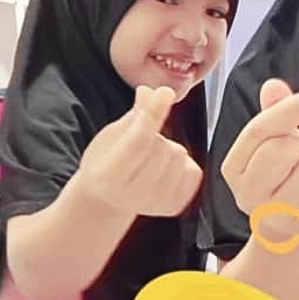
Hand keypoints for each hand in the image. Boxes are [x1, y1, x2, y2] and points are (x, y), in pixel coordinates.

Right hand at [75, 85, 202, 217]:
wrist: (108, 200)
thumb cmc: (104, 164)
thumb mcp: (109, 136)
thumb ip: (134, 116)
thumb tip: (150, 92)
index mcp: (109, 177)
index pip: (139, 140)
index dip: (154, 113)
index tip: (165, 92)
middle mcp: (133, 195)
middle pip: (163, 147)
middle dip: (156, 134)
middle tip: (140, 142)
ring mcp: (156, 204)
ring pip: (180, 155)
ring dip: (168, 148)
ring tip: (150, 157)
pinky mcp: (174, 207)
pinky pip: (194, 170)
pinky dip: (183, 163)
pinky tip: (164, 168)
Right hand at [220, 78, 298, 241]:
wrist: (295, 226)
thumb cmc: (285, 177)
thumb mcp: (276, 142)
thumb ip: (274, 114)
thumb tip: (273, 86)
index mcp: (233, 168)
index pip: (258, 131)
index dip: (287, 110)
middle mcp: (245, 195)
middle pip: (282, 149)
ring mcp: (272, 215)